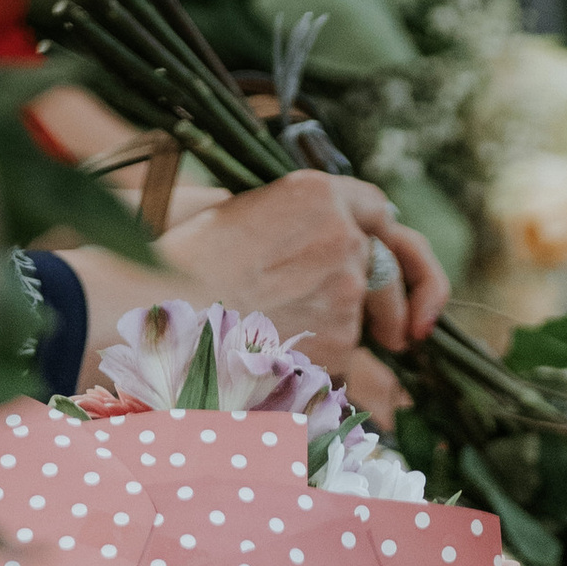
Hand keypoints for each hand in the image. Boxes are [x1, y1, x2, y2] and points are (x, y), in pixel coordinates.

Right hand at [167, 169, 447, 374]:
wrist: (163, 309)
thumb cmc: (183, 264)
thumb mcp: (243, 217)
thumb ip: (296, 226)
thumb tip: (319, 255)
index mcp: (317, 193)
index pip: (378, 211)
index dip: (394, 245)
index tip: (402, 274)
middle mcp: (342, 234)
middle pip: (391, 267)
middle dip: (404, 304)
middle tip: (401, 336)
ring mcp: (346, 287)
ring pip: (363, 319)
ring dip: (342, 339)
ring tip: (285, 348)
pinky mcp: (341, 338)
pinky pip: (347, 362)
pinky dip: (321, 372)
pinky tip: (275, 366)